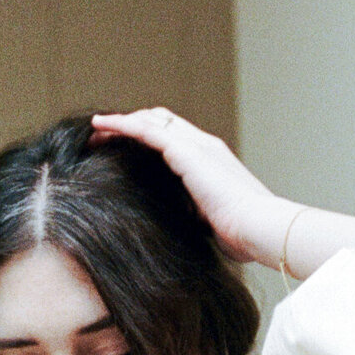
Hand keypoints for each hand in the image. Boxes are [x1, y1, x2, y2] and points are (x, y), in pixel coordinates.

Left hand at [88, 109, 291, 266]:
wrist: (258, 227)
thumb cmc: (242, 234)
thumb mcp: (211, 221)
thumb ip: (195, 215)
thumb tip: (182, 226)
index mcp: (211, 161)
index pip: (176, 139)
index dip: (149, 138)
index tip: (125, 149)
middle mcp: (203, 146)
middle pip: (161, 122)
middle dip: (133, 126)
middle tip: (105, 137)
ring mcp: (195, 146)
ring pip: (150, 121)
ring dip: (121, 123)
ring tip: (95, 130)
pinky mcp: (185, 152)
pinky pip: (145, 130)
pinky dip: (120, 125)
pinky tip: (99, 126)